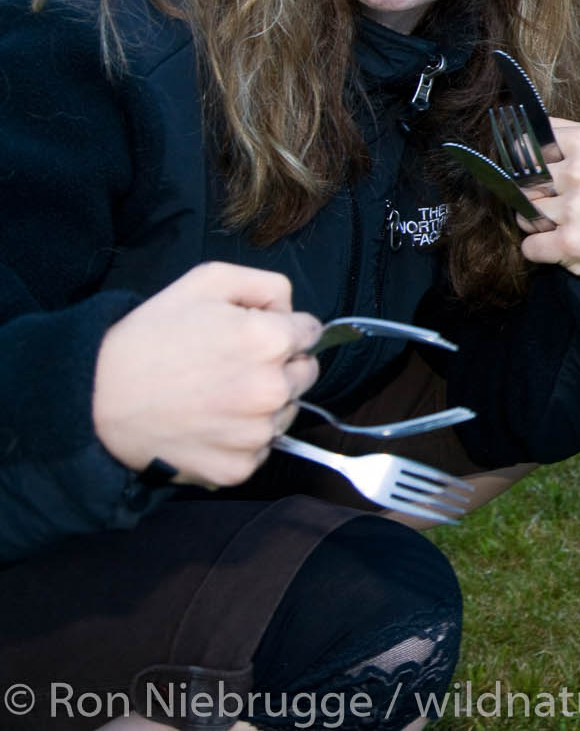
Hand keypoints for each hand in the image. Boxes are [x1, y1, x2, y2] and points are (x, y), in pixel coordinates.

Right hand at [92, 262, 321, 486]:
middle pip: (304, 374)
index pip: (311, 333)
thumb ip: (267, 286)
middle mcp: (272, 389)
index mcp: (270, 340)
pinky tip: (209, 423)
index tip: (253, 335)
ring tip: (216, 395)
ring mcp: (255, 434)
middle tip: (231, 365)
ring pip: (285, 413)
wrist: (96, 397)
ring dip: (264, 405)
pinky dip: (241, 440)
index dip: (283, 330)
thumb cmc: (150, 335)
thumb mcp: (207, 282)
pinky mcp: (237, 469)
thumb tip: (293, 312)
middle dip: (279, 366)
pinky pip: (259, 450)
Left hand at [519, 119, 579, 277]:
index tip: (546, 175)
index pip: (524, 147)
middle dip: (537, 197)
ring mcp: (576, 208)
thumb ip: (559, 135)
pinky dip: (543, 250)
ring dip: (541, 225)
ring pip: (525, 216)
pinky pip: (530, 247)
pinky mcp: (572, 242)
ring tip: (572, 223)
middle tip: (566, 203)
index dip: (529, 165)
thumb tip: (515, 128)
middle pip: (522, 184)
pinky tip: (568, 243)